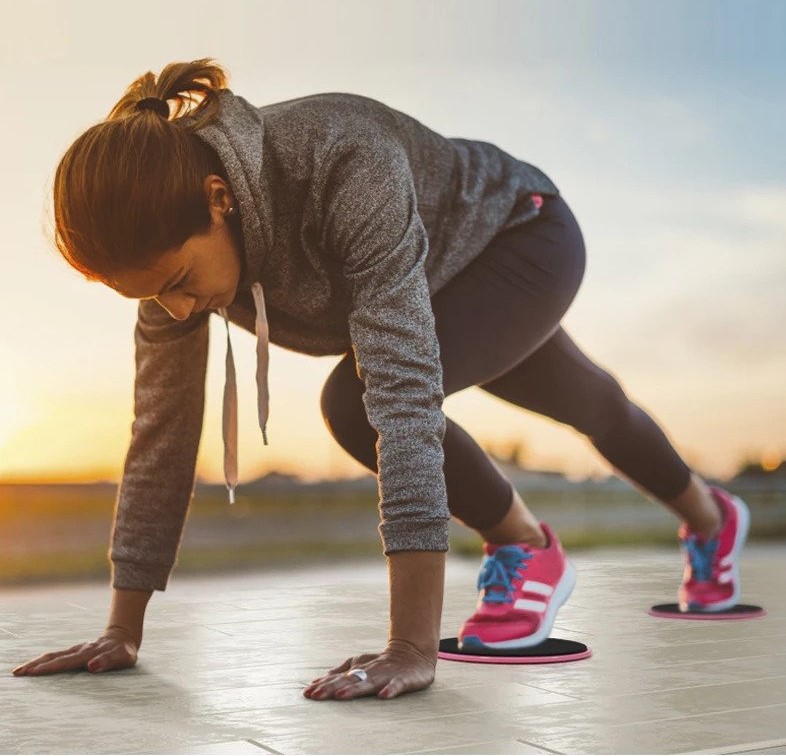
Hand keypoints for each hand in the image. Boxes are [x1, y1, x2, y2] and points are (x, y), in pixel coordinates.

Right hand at [11, 626, 139, 676]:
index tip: (33, 672)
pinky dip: (43, 661)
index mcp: (89, 653)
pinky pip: (56, 656)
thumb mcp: (123, 657)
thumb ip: (108, 661)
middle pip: (54, 657)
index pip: (66, 662)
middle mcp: (79, 650)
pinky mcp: (74, 652)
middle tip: (18, 673)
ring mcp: (76, 650)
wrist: (124, 638)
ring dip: (36, 663)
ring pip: (53, 655)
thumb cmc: (124, 651)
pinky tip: (33, 667)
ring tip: (20, 671)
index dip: (50, 667)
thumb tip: (91, 666)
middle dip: (36, 665)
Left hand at [303, 638, 436, 700]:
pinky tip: (383, 696)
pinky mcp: (403, 679)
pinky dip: (390, 690)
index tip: (307, 692)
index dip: (323, 685)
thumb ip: (341, 672)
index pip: (339, 678)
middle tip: (316, 695)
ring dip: (355, 689)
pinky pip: (397, 685)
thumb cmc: (383, 663)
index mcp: (360, 669)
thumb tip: (318, 680)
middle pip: (349, 680)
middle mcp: (370, 671)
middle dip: (332, 688)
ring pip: (369, 682)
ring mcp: (386, 675)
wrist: (413, 653)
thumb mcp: (361, 665)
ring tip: (341, 695)